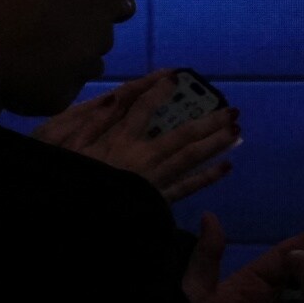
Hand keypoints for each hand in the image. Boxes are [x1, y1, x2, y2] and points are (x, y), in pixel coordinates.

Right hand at [33, 67, 240, 202]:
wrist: (71, 225)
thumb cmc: (66, 181)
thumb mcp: (68, 147)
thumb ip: (93, 122)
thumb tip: (115, 96)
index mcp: (119, 141)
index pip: (143, 108)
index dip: (158, 91)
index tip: (175, 76)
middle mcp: (143, 158)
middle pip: (182, 135)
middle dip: (208, 121)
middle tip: (232, 109)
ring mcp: (154, 180)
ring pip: (191, 158)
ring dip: (215, 144)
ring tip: (237, 132)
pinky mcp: (157, 201)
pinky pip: (186, 188)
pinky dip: (207, 178)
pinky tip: (226, 167)